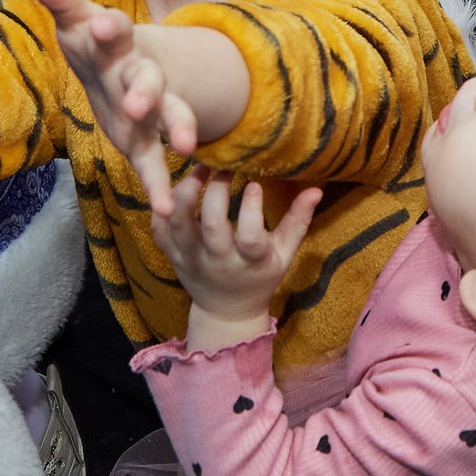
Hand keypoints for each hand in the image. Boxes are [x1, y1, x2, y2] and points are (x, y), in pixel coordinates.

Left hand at [34, 0, 197, 214]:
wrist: (130, 72)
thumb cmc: (99, 46)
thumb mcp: (79, 23)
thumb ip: (63, 3)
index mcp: (120, 45)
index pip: (118, 31)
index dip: (111, 28)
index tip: (105, 25)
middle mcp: (141, 75)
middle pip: (149, 79)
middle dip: (146, 90)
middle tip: (139, 101)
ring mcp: (149, 109)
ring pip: (170, 116)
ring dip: (180, 127)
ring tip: (188, 146)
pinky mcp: (144, 141)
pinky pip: (155, 162)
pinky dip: (161, 186)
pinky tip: (167, 210)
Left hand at [157, 169, 322, 340]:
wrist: (227, 310)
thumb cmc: (261, 276)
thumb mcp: (285, 254)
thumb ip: (298, 221)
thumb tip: (316, 189)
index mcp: (249, 262)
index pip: (250, 237)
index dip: (251, 210)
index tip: (254, 183)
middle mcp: (218, 261)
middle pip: (211, 226)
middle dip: (215, 191)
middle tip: (223, 165)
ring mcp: (191, 259)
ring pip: (178, 225)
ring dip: (185, 192)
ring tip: (198, 170)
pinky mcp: (172, 257)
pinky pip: (159, 230)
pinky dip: (162, 207)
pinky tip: (176, 187)